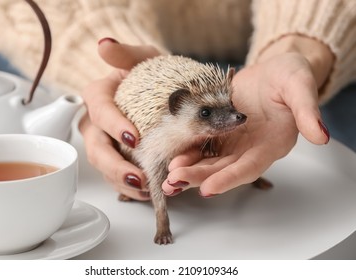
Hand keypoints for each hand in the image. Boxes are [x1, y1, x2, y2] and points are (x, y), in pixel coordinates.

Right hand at [80, 38, 159, 200]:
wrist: (157, 92)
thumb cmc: (149, 74)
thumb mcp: (144, 58)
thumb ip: (126, 54)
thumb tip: (104, 45)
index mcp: (99, 96)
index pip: (100, 110)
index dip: (113, 125)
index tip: (133, 138)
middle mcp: (96, 123)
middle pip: (96, 147)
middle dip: (115, 166)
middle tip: (138, 177)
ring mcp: (104, 143)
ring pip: (103, 167)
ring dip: (122, 182)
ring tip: (145, 189)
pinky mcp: (114, 158)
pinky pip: (115, 177)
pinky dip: (129, 188)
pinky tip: (146, 192)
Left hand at [162, 45, 331, 196]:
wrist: (271, 71)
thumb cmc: (288, 76)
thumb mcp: (300, 86)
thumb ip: (307, 109)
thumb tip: (320, 135)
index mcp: (271, 144)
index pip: (249, 167)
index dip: (229, 179)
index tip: (208, 188)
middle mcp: (249, 149)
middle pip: (223, 169)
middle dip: (198, 177)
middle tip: (175, 180)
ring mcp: (232, 142)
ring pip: (208, 162)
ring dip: (188, 170)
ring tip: (168, 176)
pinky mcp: (218, 132)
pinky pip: (200, 146)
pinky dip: (186, 153)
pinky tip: (171, 157)